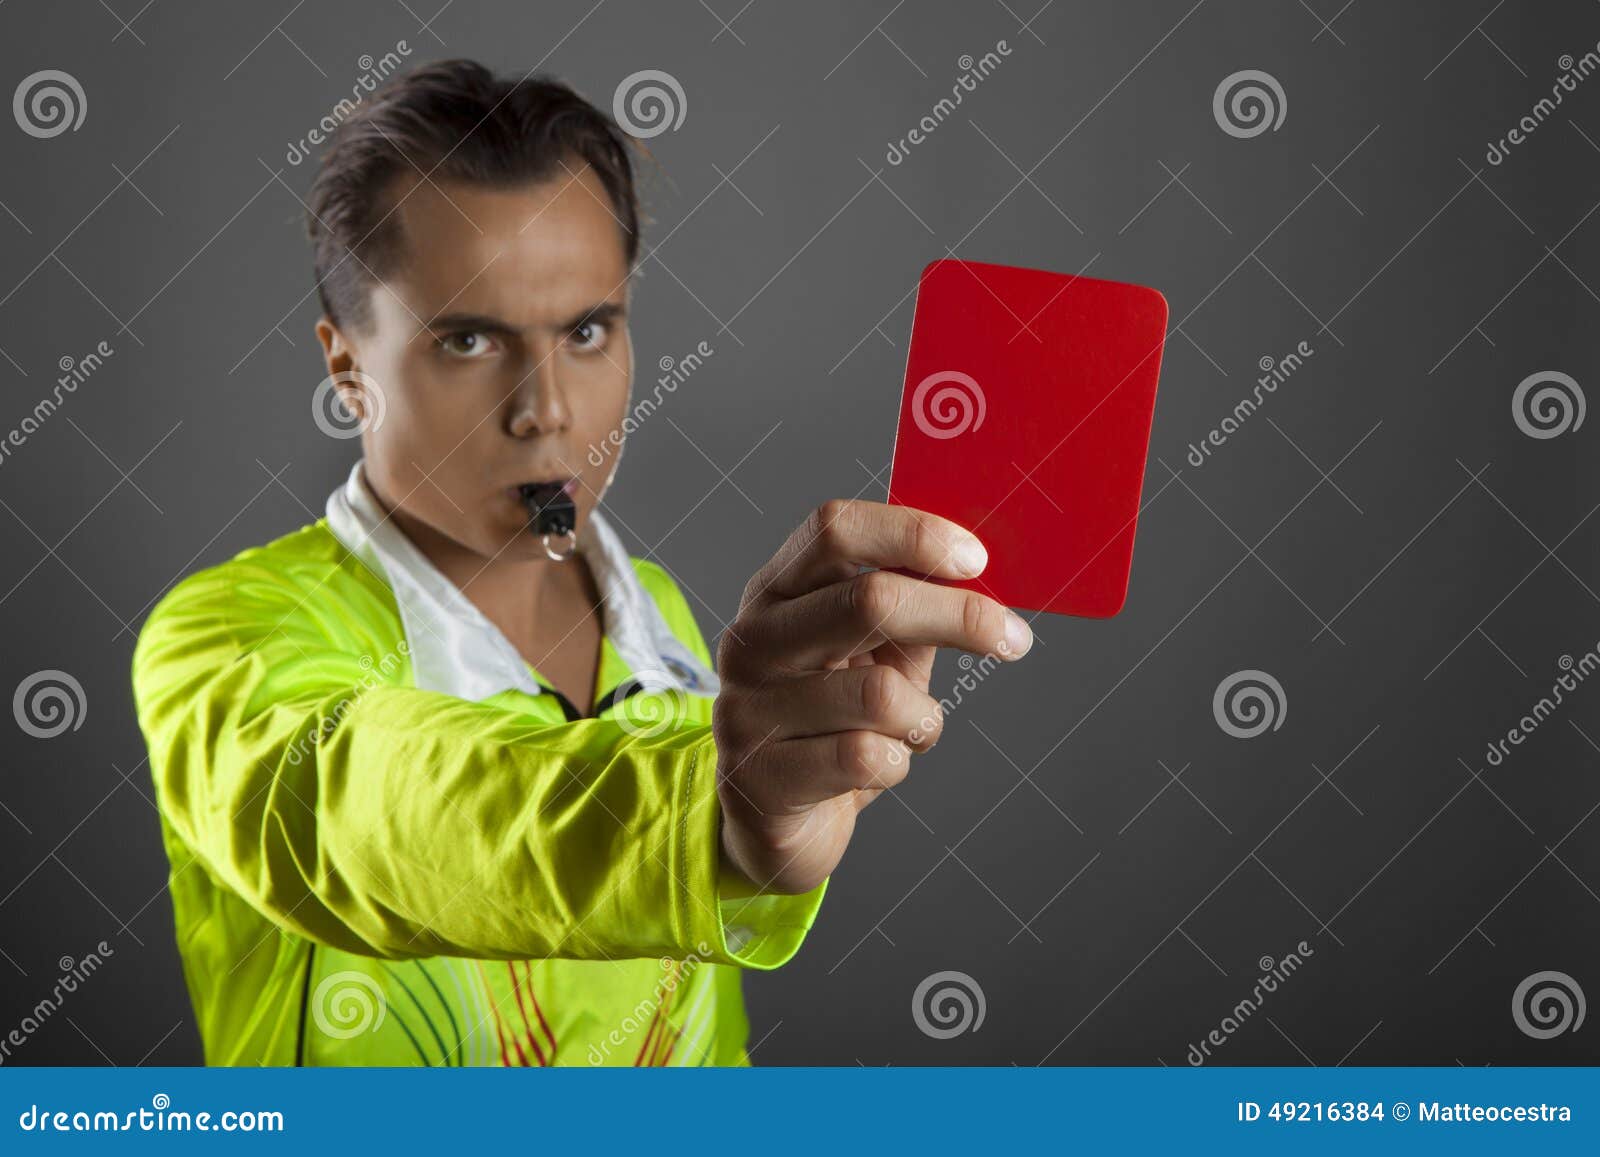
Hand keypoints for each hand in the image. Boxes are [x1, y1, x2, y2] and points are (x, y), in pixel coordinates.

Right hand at [712, 499, 1032, 893]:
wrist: (771, 818)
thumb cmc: (833, 722)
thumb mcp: (875, 654)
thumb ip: (912, 609)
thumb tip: (979, 572)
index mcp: (776, 592)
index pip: (835, 530)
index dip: (913, 533)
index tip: (976, 558)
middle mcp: (751, 640)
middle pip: (868, 600)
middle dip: (959, 617)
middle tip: (1013, 639)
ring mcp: (747, 708)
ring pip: (879, 694)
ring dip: (923, 717)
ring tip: (912, 730)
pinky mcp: (760, 778)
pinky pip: (866, 758)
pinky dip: (898, 763)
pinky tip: (881, 766)